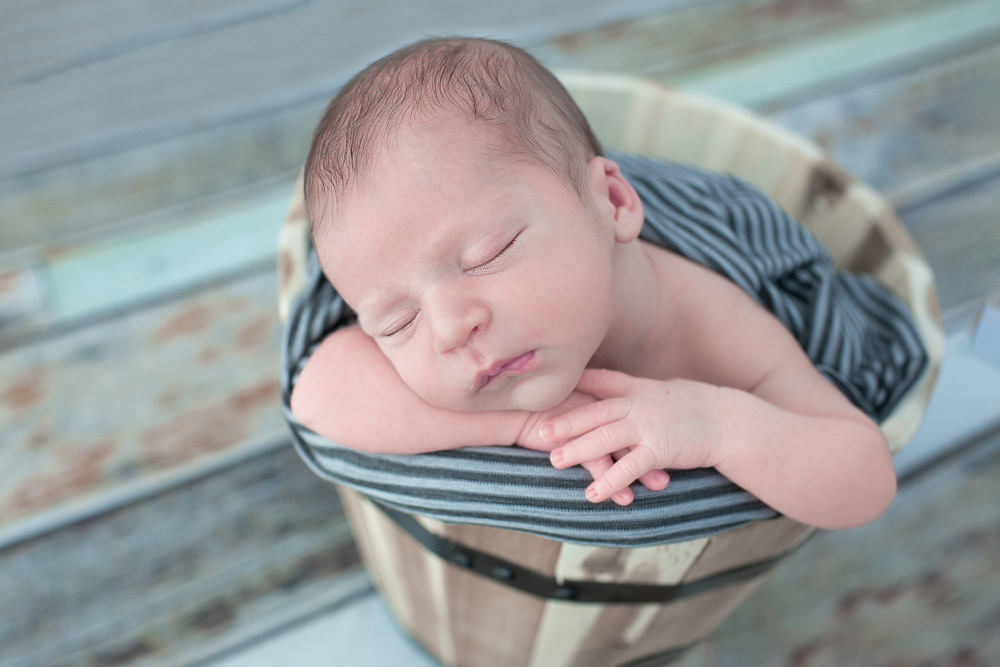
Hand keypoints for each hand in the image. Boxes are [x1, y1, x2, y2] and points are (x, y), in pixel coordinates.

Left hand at [538, 369, 723, 504]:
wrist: (729, 421)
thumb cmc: (695, 406)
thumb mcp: (662, 389)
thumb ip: (635, 390)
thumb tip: (613, 386)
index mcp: (637, 388)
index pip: (600, 382)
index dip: (574, 385)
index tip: (549, 387)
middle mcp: (639, 404)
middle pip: (595, 412)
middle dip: (566, 422)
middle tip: (539, 431)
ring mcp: (649, 426)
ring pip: (606, 438)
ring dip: (579, 451)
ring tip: (555, 462)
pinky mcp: (660, 450)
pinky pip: (629, 468)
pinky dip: (609, 481)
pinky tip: (592, 493)